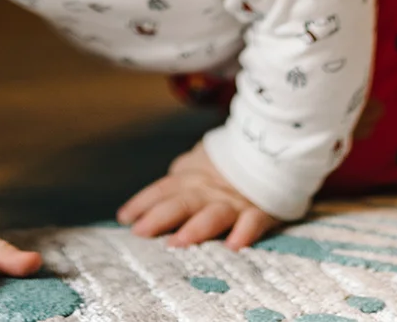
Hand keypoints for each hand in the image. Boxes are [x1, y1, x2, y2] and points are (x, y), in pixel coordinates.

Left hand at [117, 142, 279, 249]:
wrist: (271, 149)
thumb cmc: (227, 165)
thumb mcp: (197, 166)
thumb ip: (177, 182)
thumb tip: (148, 203)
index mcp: (190, 178)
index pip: (161, 190)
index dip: (142, 203)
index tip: (124, 219)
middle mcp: (208, 190)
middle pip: (181, 203)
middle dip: (159, 218)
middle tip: (140, 233)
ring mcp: (234, 201)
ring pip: (213, 214)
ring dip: (196, 229)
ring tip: (178, 244)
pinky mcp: (261, 211)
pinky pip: (253, 222)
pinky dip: (245, 233)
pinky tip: (234, 247)